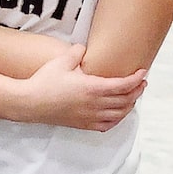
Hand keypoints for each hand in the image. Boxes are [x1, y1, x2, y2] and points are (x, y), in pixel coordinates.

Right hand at [17, 43, 147, 130]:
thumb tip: (84, 47)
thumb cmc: (44, 82)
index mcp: (92, 88)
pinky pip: (107, 125)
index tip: (143, 73)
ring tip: (133, 96)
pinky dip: (117, 119)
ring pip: (119, 114)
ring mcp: (89, 116)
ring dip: (130, 105)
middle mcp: (94, 104)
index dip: (136, 79)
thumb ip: (77, 52)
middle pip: (126, 100)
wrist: (30, 103)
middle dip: (137, 91)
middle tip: (141, 83)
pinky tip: (118, 113)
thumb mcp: (62, 61)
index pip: (123, 85)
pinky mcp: (83, 124)